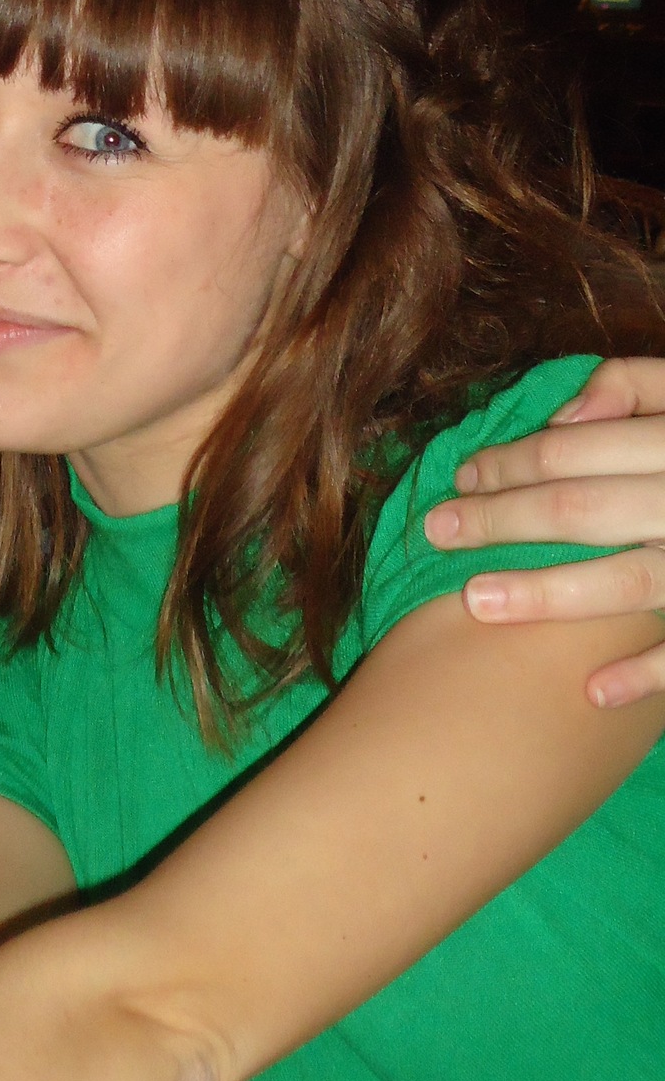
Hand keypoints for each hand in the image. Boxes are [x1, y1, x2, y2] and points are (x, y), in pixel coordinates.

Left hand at [423, 358, 664, 707]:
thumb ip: (634, 386)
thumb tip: (562, 417)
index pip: (575, 450)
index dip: (510, 463)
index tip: (463, 476)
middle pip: (583, 510)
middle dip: (502, 522)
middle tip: (438, 530)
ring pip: (630, 582)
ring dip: (549, 595)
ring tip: (477, 601)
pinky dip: (648, 676)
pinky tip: (591, 694)